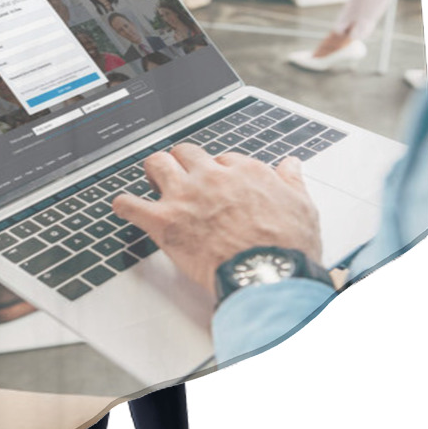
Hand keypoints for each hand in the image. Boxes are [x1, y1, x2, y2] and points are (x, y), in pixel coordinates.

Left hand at [111, 144, 321, 296]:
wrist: (267, 275)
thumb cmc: (286, 247)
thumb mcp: (302, 206)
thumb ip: (292, 182)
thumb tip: (291, 164)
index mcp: (243, 172)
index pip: (221, 158)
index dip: (218, 170)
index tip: (217, 182)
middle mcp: (211, 177)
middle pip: (185, 153)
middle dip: (183, 163)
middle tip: (183, 179)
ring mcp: (185, 197)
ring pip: (156, 164)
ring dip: (154, 172)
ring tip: (154, 181)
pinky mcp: (164, 222)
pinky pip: (131, 205)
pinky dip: (124, 206)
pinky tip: (125, 207)